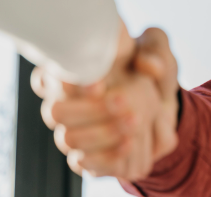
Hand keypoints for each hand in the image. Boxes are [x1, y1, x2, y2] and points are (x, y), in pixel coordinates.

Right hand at [34, 24, 179, 179]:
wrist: (165, 103)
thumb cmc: (150, 68)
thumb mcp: (158, 49)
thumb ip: (154, 48)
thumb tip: (147, 65)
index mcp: (74, 70)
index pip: (45, 77)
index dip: (65, 82)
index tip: (99, 85)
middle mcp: (66, 101)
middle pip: (54, 112)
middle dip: (89, 110)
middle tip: (123, 101)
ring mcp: (74, 130)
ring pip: (68, 139)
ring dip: (102, 133)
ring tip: (136, 122)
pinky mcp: (88, 155)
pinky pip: (83, 163)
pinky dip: (107, 156)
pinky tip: (130, 144)